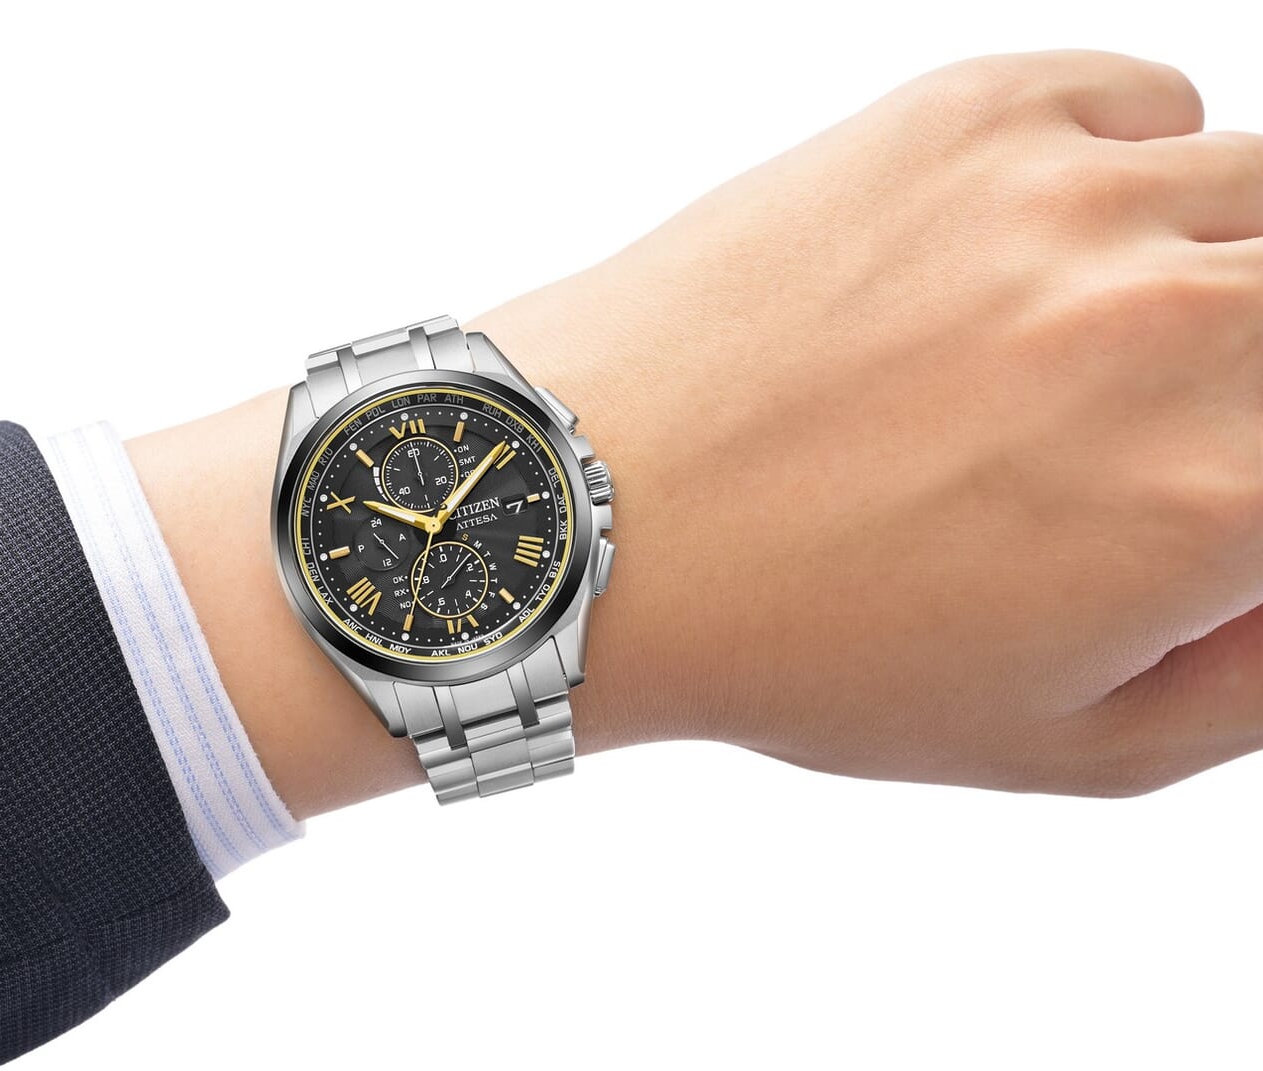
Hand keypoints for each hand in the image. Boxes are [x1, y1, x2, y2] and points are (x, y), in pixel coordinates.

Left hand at [134, 51, 1262, 815]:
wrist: (587, 515)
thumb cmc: (791, 639)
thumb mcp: (1058, 743)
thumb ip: (1253, 681)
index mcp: (1215, 499)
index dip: (1254, 480)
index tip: (1210, 471)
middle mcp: (1174, 325)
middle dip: (1250, 381)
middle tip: (1160, 423)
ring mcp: (1070, 199)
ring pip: (1258, 193)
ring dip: (1213, 273)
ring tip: (1082, 347)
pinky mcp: (969, 116)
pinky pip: (1147, 106)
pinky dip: (1129, 171)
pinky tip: (1028, 256)